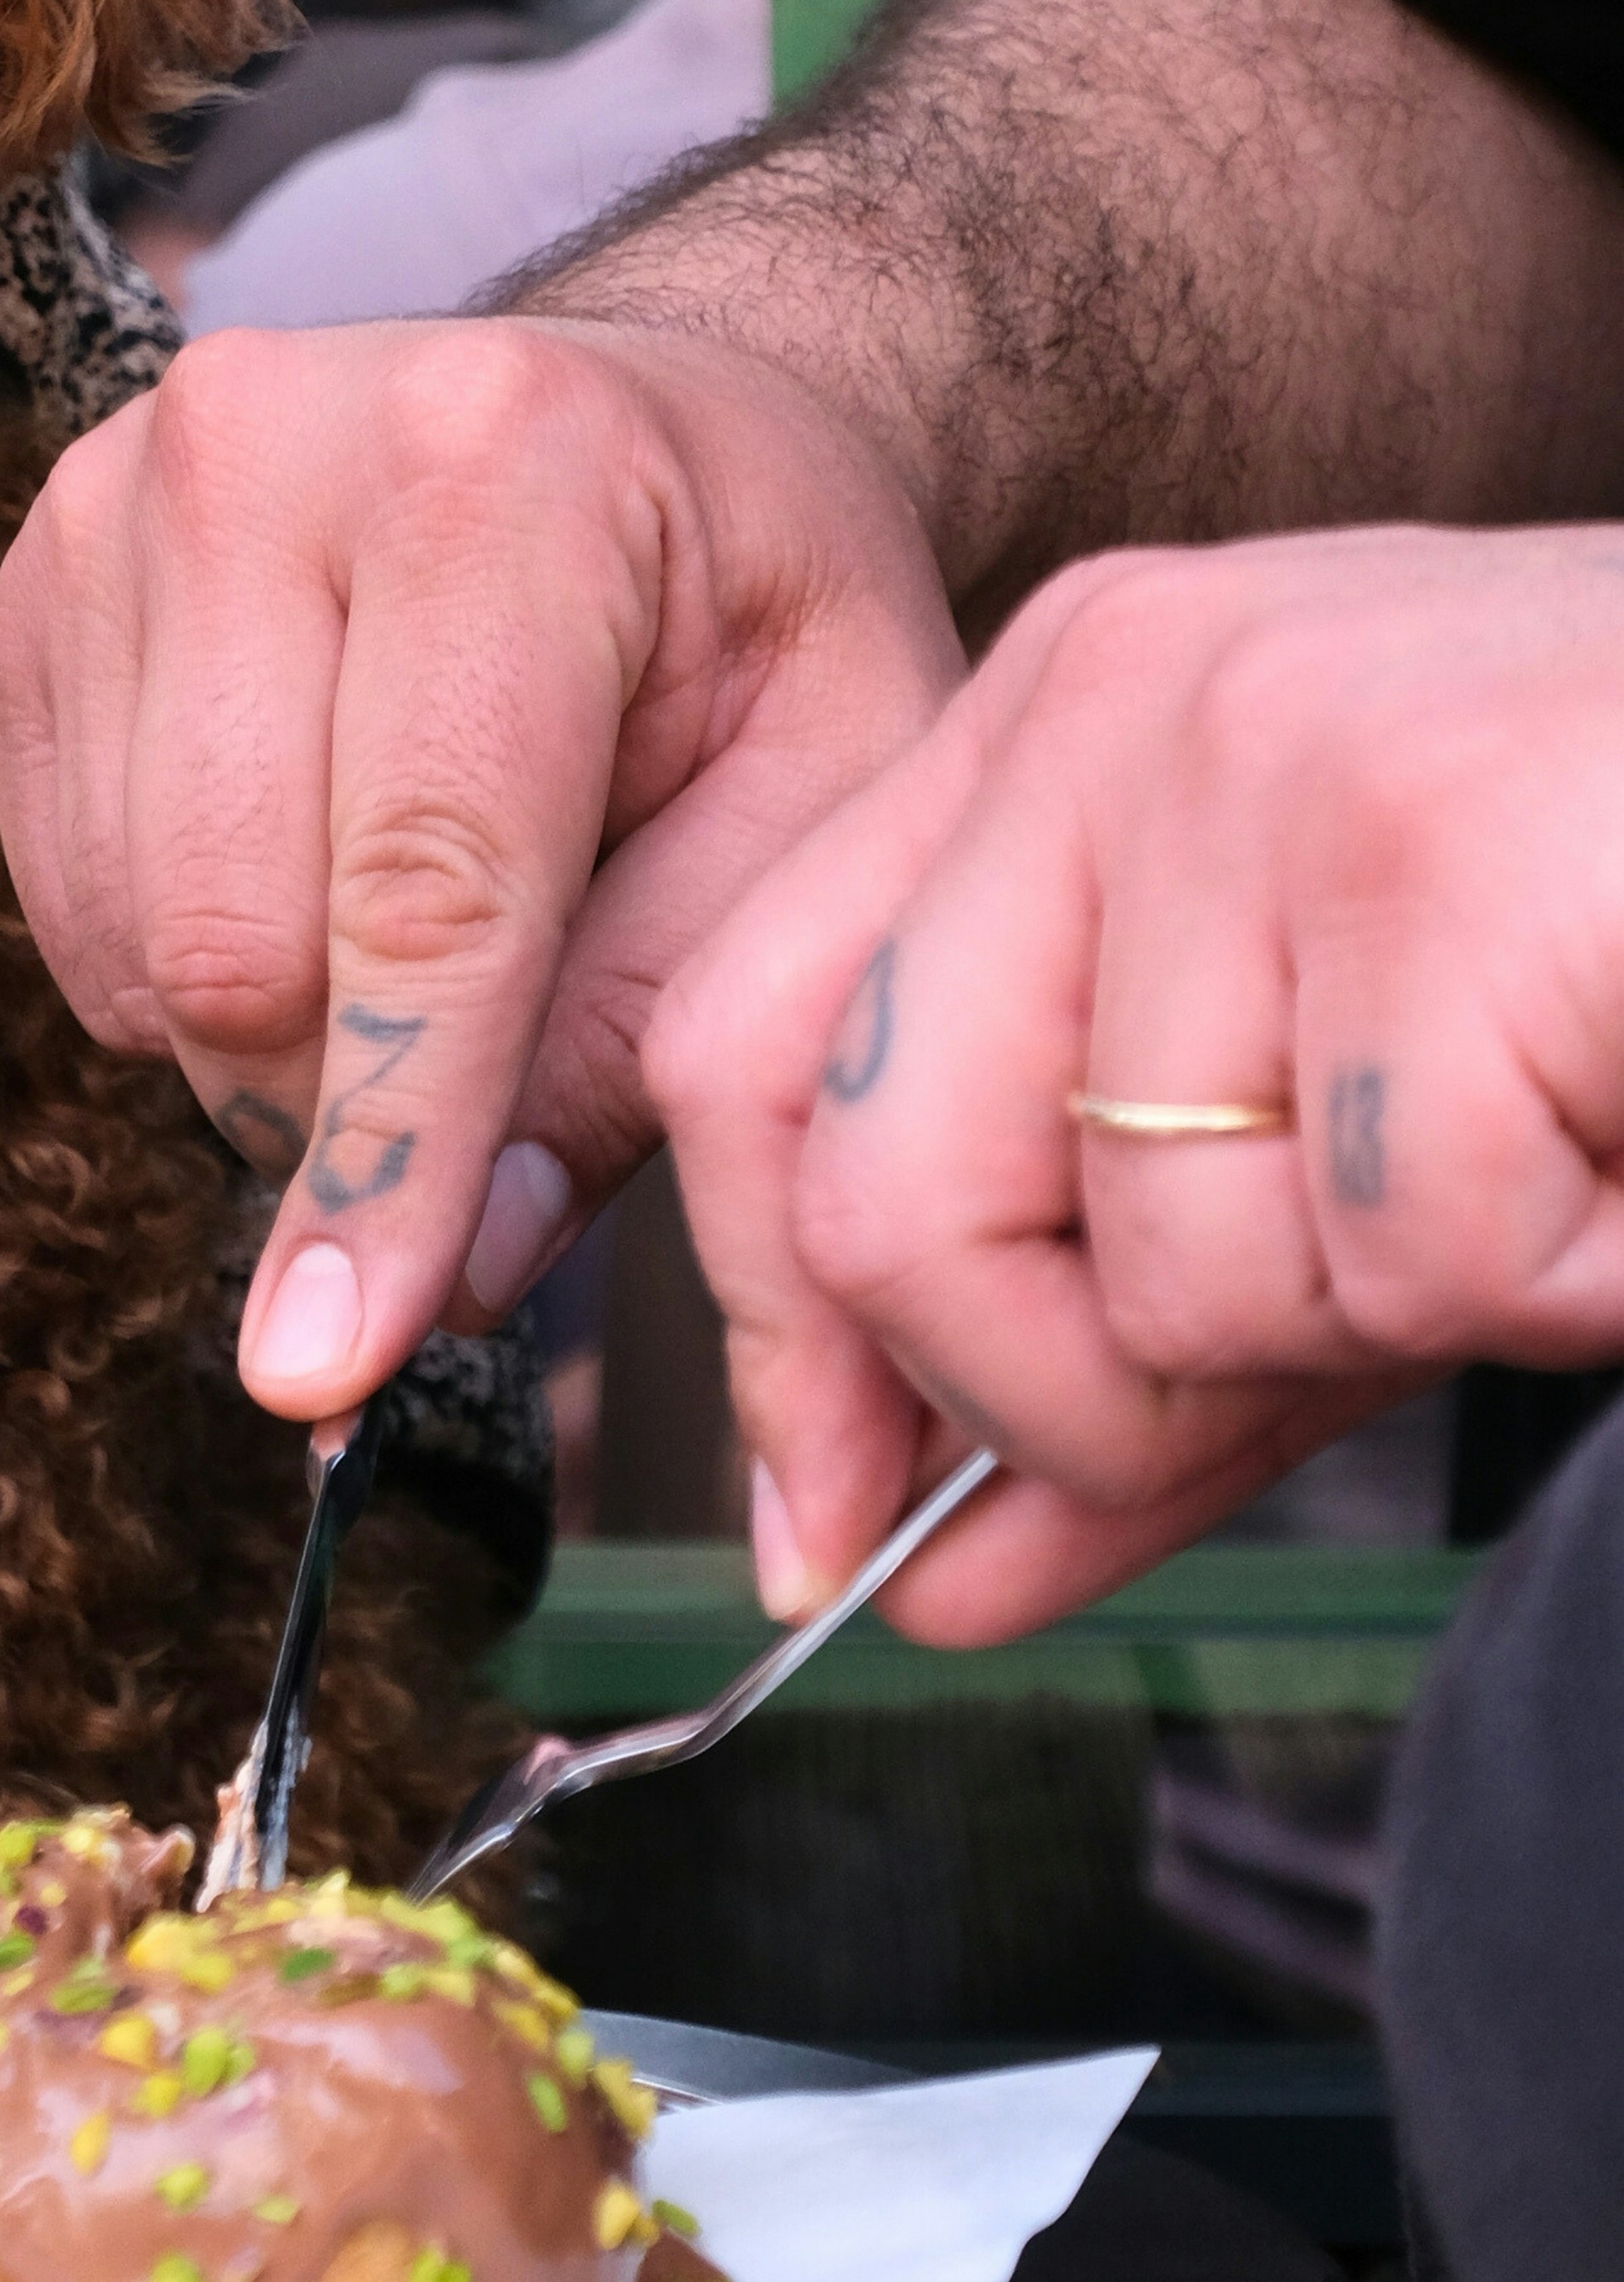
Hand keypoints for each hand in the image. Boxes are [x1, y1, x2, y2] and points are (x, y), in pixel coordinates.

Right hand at [0, 314, 961, 1419]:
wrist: (644, 418)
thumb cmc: (760, 623)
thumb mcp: (824, 798)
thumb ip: (657, 1033)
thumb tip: (453, 1279)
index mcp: (505, 463)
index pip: (425, 882)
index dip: (387, 1145)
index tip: (331, 1367)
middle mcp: (268, 436)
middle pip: (238, 934)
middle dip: (347, 1106)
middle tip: (485, 1097)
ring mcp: (120, 490)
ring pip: (131, 941)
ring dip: (265, 1046)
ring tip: (420, 955)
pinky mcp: (36, 569)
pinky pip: (61, 900)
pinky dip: (179, 973)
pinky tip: (310, 884)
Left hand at [649, 527, 1623, 1645]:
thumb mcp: (1336, 1130)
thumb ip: (1122, 1340)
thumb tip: (915, 1585)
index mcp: (1054, 719)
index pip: (739, 1044)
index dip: (778, 1333)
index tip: (842, 1533)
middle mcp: (1115, 696)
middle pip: (888, 1188)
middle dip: (1070, 1402)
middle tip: (1298, 1385)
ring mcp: (1270, 754)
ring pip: (1176, 1268)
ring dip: (1392, 1328)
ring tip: (1548, 1172)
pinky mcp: (1446, 854)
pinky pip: (1408, 1255)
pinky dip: (1562, 1283)